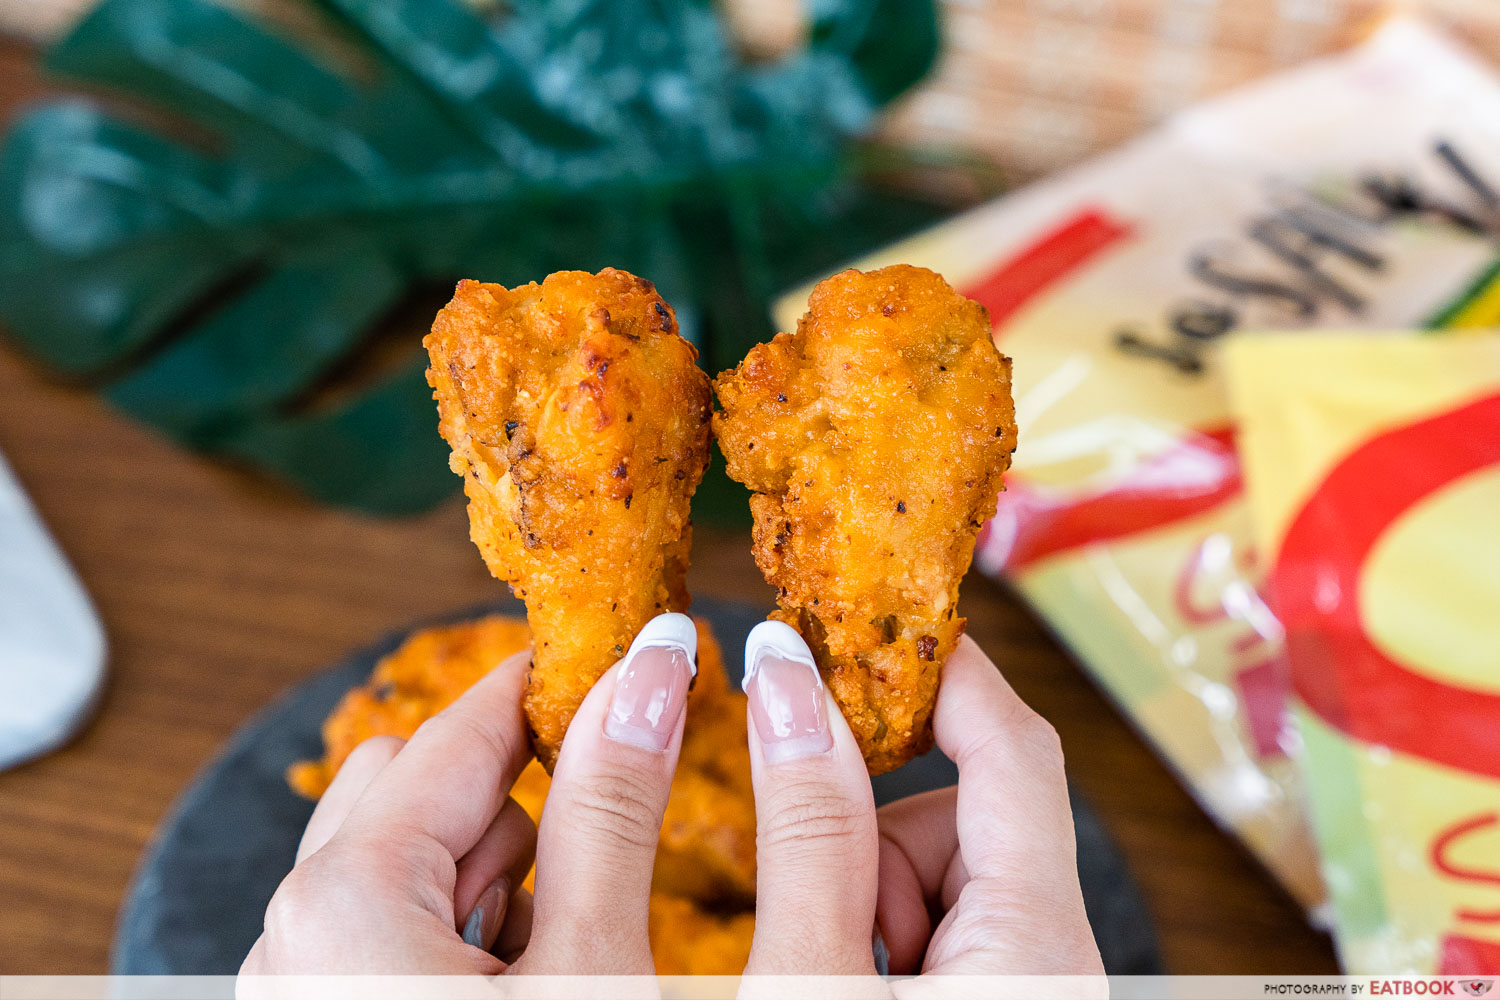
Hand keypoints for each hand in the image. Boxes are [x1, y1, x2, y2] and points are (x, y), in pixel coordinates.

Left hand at [238, 612, 698, 978]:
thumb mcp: (590, 967)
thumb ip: (613, 811)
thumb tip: (650, 671)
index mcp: (341, 902)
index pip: (459, 735)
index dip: (547, 691)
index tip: (624, 660)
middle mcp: (289, 936)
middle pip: (418, 788)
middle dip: (510, 818)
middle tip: (576, 893)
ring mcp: (297, 982)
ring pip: (404, 860)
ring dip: (486, 883)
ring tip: (544, 968)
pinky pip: (383, 927)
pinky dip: (452, 934)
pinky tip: (502, 991)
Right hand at [739, 624, 1103, 980]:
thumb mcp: (810, 980)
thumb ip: (807, 833)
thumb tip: (786, 682)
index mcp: (1035, 944)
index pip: (1015, 743)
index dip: (935, 671)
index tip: (850, 634)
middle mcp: (1054, 958)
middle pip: (966, 812)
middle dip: (875, 836)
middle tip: (815, 910)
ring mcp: (1029, 980)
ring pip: (944, 867)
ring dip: (873, 896)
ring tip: (833, 975)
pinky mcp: (1000, 996)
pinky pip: (943, 924)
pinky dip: (884, 935)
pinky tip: (852, 984)